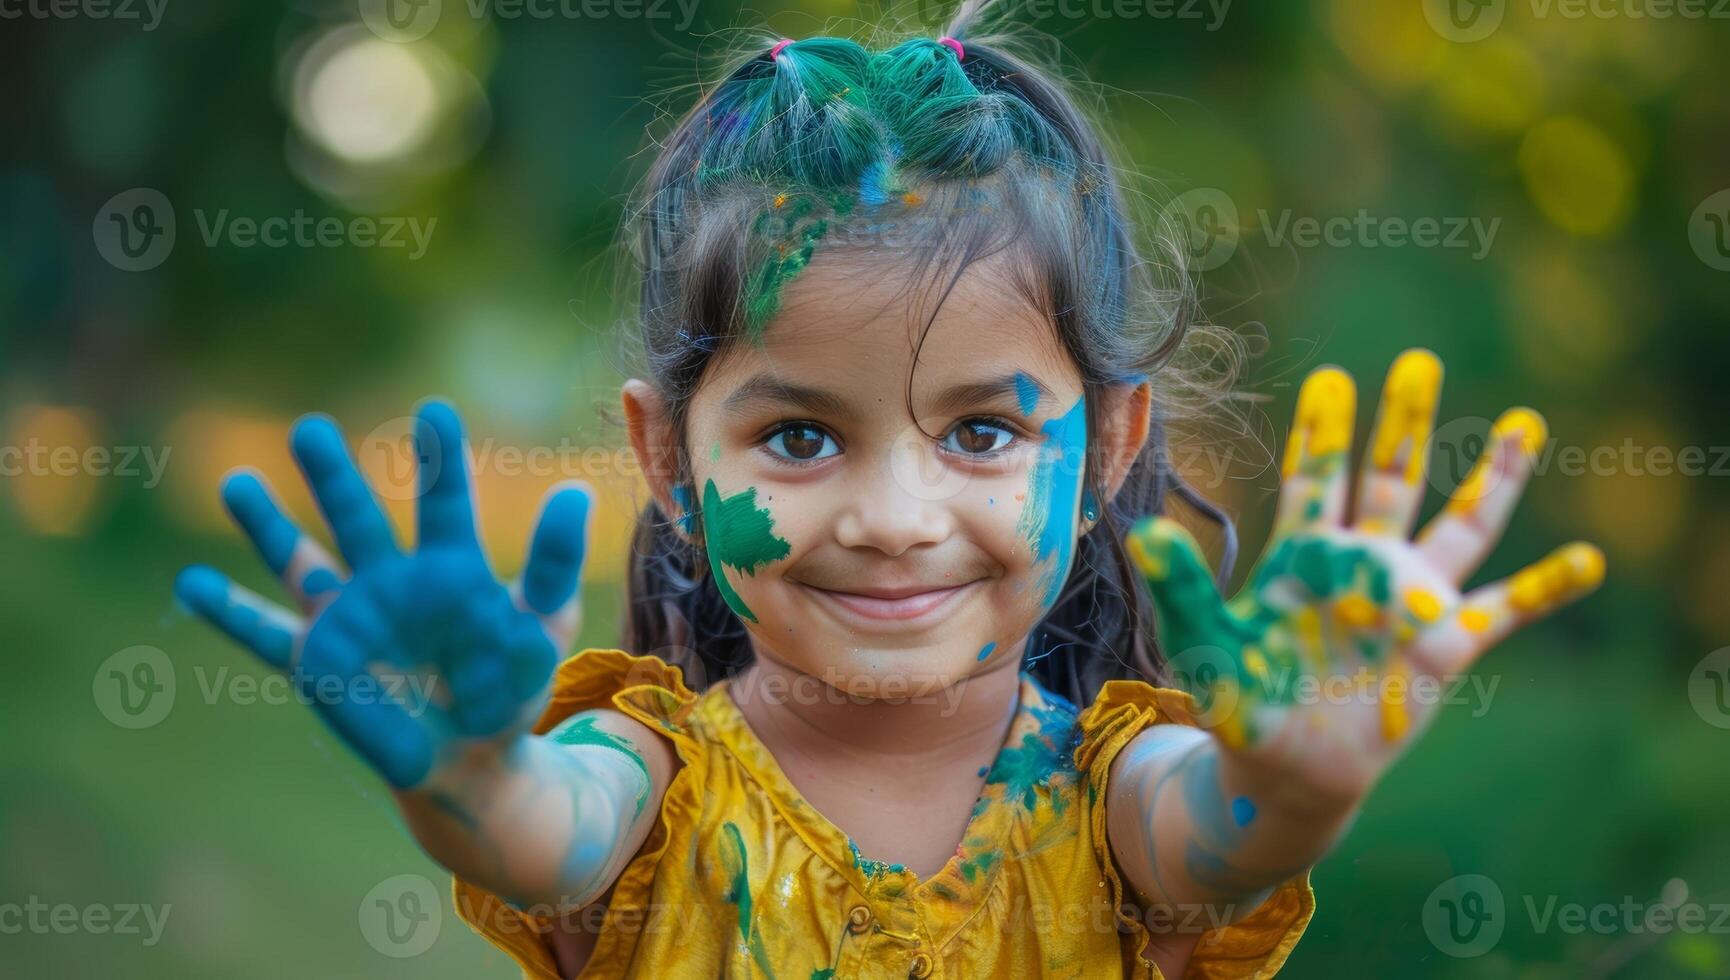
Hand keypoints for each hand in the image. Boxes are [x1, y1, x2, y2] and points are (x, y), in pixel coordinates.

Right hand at [174, 400, 592, 789]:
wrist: (471, 757)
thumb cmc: (509, 685)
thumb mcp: (540, 625)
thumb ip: (554, 561)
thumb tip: (578, 490)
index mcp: (450, 567)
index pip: (444, 504)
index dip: (439, 461)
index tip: (434, 411)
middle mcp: (392, 580)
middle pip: (358, 519)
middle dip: (332, 478)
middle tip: (309, 428)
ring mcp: (350, 618)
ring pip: (302, 562)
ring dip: (268, 526)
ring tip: (237, 482)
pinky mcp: (319, 662)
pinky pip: (267, 634)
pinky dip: (230, 612)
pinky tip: (190, 584)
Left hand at [1126, 349, 1603, 803]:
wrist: (1288, 773)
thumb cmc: (1241, 708)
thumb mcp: (1203, 646)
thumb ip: (1181, 590)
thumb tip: (1141, 532)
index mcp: (1305, 558)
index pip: (1316, 480)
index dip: (1323, 431)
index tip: (1330, 376)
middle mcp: (1362, 567)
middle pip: (1390, 480)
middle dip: (1404, 424)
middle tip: (1419, 360)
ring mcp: (1408, 603)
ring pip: (1460, 526)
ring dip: (1493, 478)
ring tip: (1525, 424)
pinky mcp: (1443, 649)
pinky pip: (1503, 610)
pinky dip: (1544, 588)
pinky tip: (1587, 561)